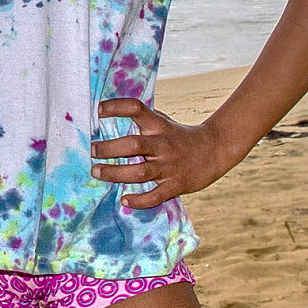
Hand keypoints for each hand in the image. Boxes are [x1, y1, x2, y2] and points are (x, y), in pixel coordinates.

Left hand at [89, 98, 232, 208]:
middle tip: (92, 150)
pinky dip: (139, 200)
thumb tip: (106, 115)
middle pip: (134, 145)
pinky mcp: (176, 185)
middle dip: (110, 148)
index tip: (98, 109)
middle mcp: (163, 144)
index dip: (117, 107)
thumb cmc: (179, 136)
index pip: (137, 109)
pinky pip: (155, 195)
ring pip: (140, 172)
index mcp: (159, 125)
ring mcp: (169, 166)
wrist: (215, 150)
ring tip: (97, 172)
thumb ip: (141, 121)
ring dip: (115, 173)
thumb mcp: (163, 122)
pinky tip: (124, 200)